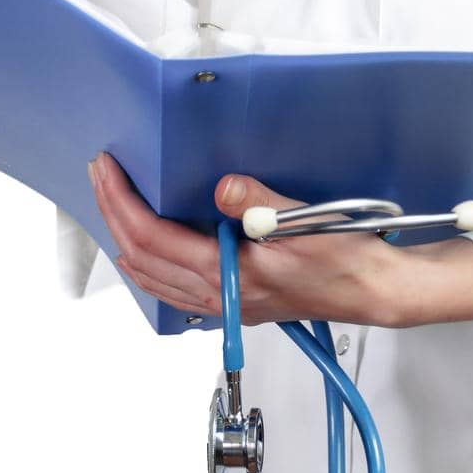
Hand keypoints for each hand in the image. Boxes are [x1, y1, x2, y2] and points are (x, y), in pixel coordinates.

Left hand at [87, 152, 404, 328]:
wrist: (373, 290)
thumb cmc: (346, 258)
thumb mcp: (307, 221)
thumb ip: (261, 203)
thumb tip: (222, 187)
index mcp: (231, 276)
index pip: (154, 239)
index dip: (124, 202)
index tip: (108, 169)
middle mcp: (220, 296)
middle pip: (142, 259)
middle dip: (112, 212)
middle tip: (99, 174)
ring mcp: (225, 303)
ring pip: (151, 278)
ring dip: (123, 239)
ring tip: (110, 203)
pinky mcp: (234, 301)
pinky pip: (172, 288)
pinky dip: (147, 265)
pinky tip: (144, 251)